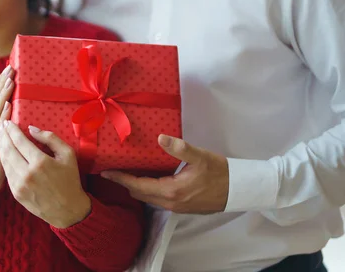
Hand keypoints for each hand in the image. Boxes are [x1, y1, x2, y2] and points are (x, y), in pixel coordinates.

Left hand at [0, 122, 91, 228]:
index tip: (8, 122)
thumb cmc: (70, 180)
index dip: (12, 130)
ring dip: (1, 147)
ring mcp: (20, 185)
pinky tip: (4, 154)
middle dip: (4, 136)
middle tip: (1, 126)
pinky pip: (7, 173)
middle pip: (9, 149)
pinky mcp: (16, 194)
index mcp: (40, 162)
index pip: (20, 141)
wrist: (68, 209)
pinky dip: (4, 161)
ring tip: (0, 137)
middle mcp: (27, 173)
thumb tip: (31, 128)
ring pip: (5, 161)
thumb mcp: (68, 154)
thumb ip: (50, 138)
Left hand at [101, 135, 228, 213]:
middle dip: (124, 182)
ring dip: (135, 186)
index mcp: (171, 191)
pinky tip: (146, 177)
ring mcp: (175, 206)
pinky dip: (147, 189)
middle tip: (111, 169)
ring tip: (124, 172)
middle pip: (139, 193)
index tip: (105, 171)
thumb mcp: (200, 156)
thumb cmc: (220, 172)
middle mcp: (170, 202)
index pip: (138, 185)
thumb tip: (160, 138)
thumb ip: (179, 148)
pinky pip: (157, 198)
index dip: (120, 178)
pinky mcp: (181, 206)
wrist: (239, 190)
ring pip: (148, 197)